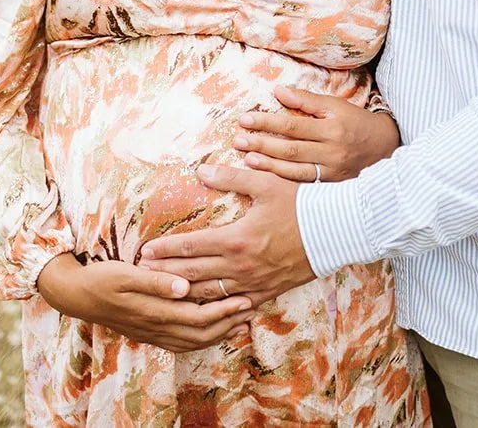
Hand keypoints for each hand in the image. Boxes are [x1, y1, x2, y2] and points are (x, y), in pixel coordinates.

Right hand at [35, 253, 255, 352]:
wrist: (75, 295)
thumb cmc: (100, 278)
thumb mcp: (125, 274)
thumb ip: (155, 281)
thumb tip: (184, 286)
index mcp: (153, 311)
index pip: (198, 317)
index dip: (224, 311)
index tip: (245, 299)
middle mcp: (155, 327)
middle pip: (200, 333)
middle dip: (229, 324)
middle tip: (251, 309)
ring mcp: (151, 333)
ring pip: (192, 341)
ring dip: (219, 333)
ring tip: (240, 322)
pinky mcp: (147, 332)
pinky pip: (180, 343)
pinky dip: (201, 339)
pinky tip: (211, 331)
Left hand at [139, 165, 314, 306]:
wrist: (336, 231)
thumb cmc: (301, 204)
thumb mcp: (266, 183)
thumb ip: (232, 176)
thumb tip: (201, 170)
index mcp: (237, 239)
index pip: (191, 247)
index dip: (165, 250)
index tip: (144, 252)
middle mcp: (241, 266)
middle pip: (193, 274)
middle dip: (165, 275)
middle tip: (142, 275)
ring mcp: (254, 283)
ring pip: (210, 294)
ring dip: (184, 293)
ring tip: (164, 291)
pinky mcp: (267, 292)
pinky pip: (234, 304)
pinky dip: (215, 306)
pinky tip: (203, 308)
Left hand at [233, 86, 399, 183]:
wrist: (384, 148)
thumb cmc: (355, 122)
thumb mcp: (335, 106)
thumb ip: (306, 100)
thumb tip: (278, 91)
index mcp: (332, 128)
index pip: (293, 125)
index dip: (267, 122)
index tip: (245, 119)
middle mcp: (332, 151)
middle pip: (290, 149)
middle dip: (262, 144)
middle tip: (238, 141)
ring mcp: (332, 171)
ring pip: (295, 170)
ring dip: (268, 166)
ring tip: (247, 160)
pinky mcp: (331, 186)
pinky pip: (303, 184)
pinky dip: (283, 181)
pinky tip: (267, 177)